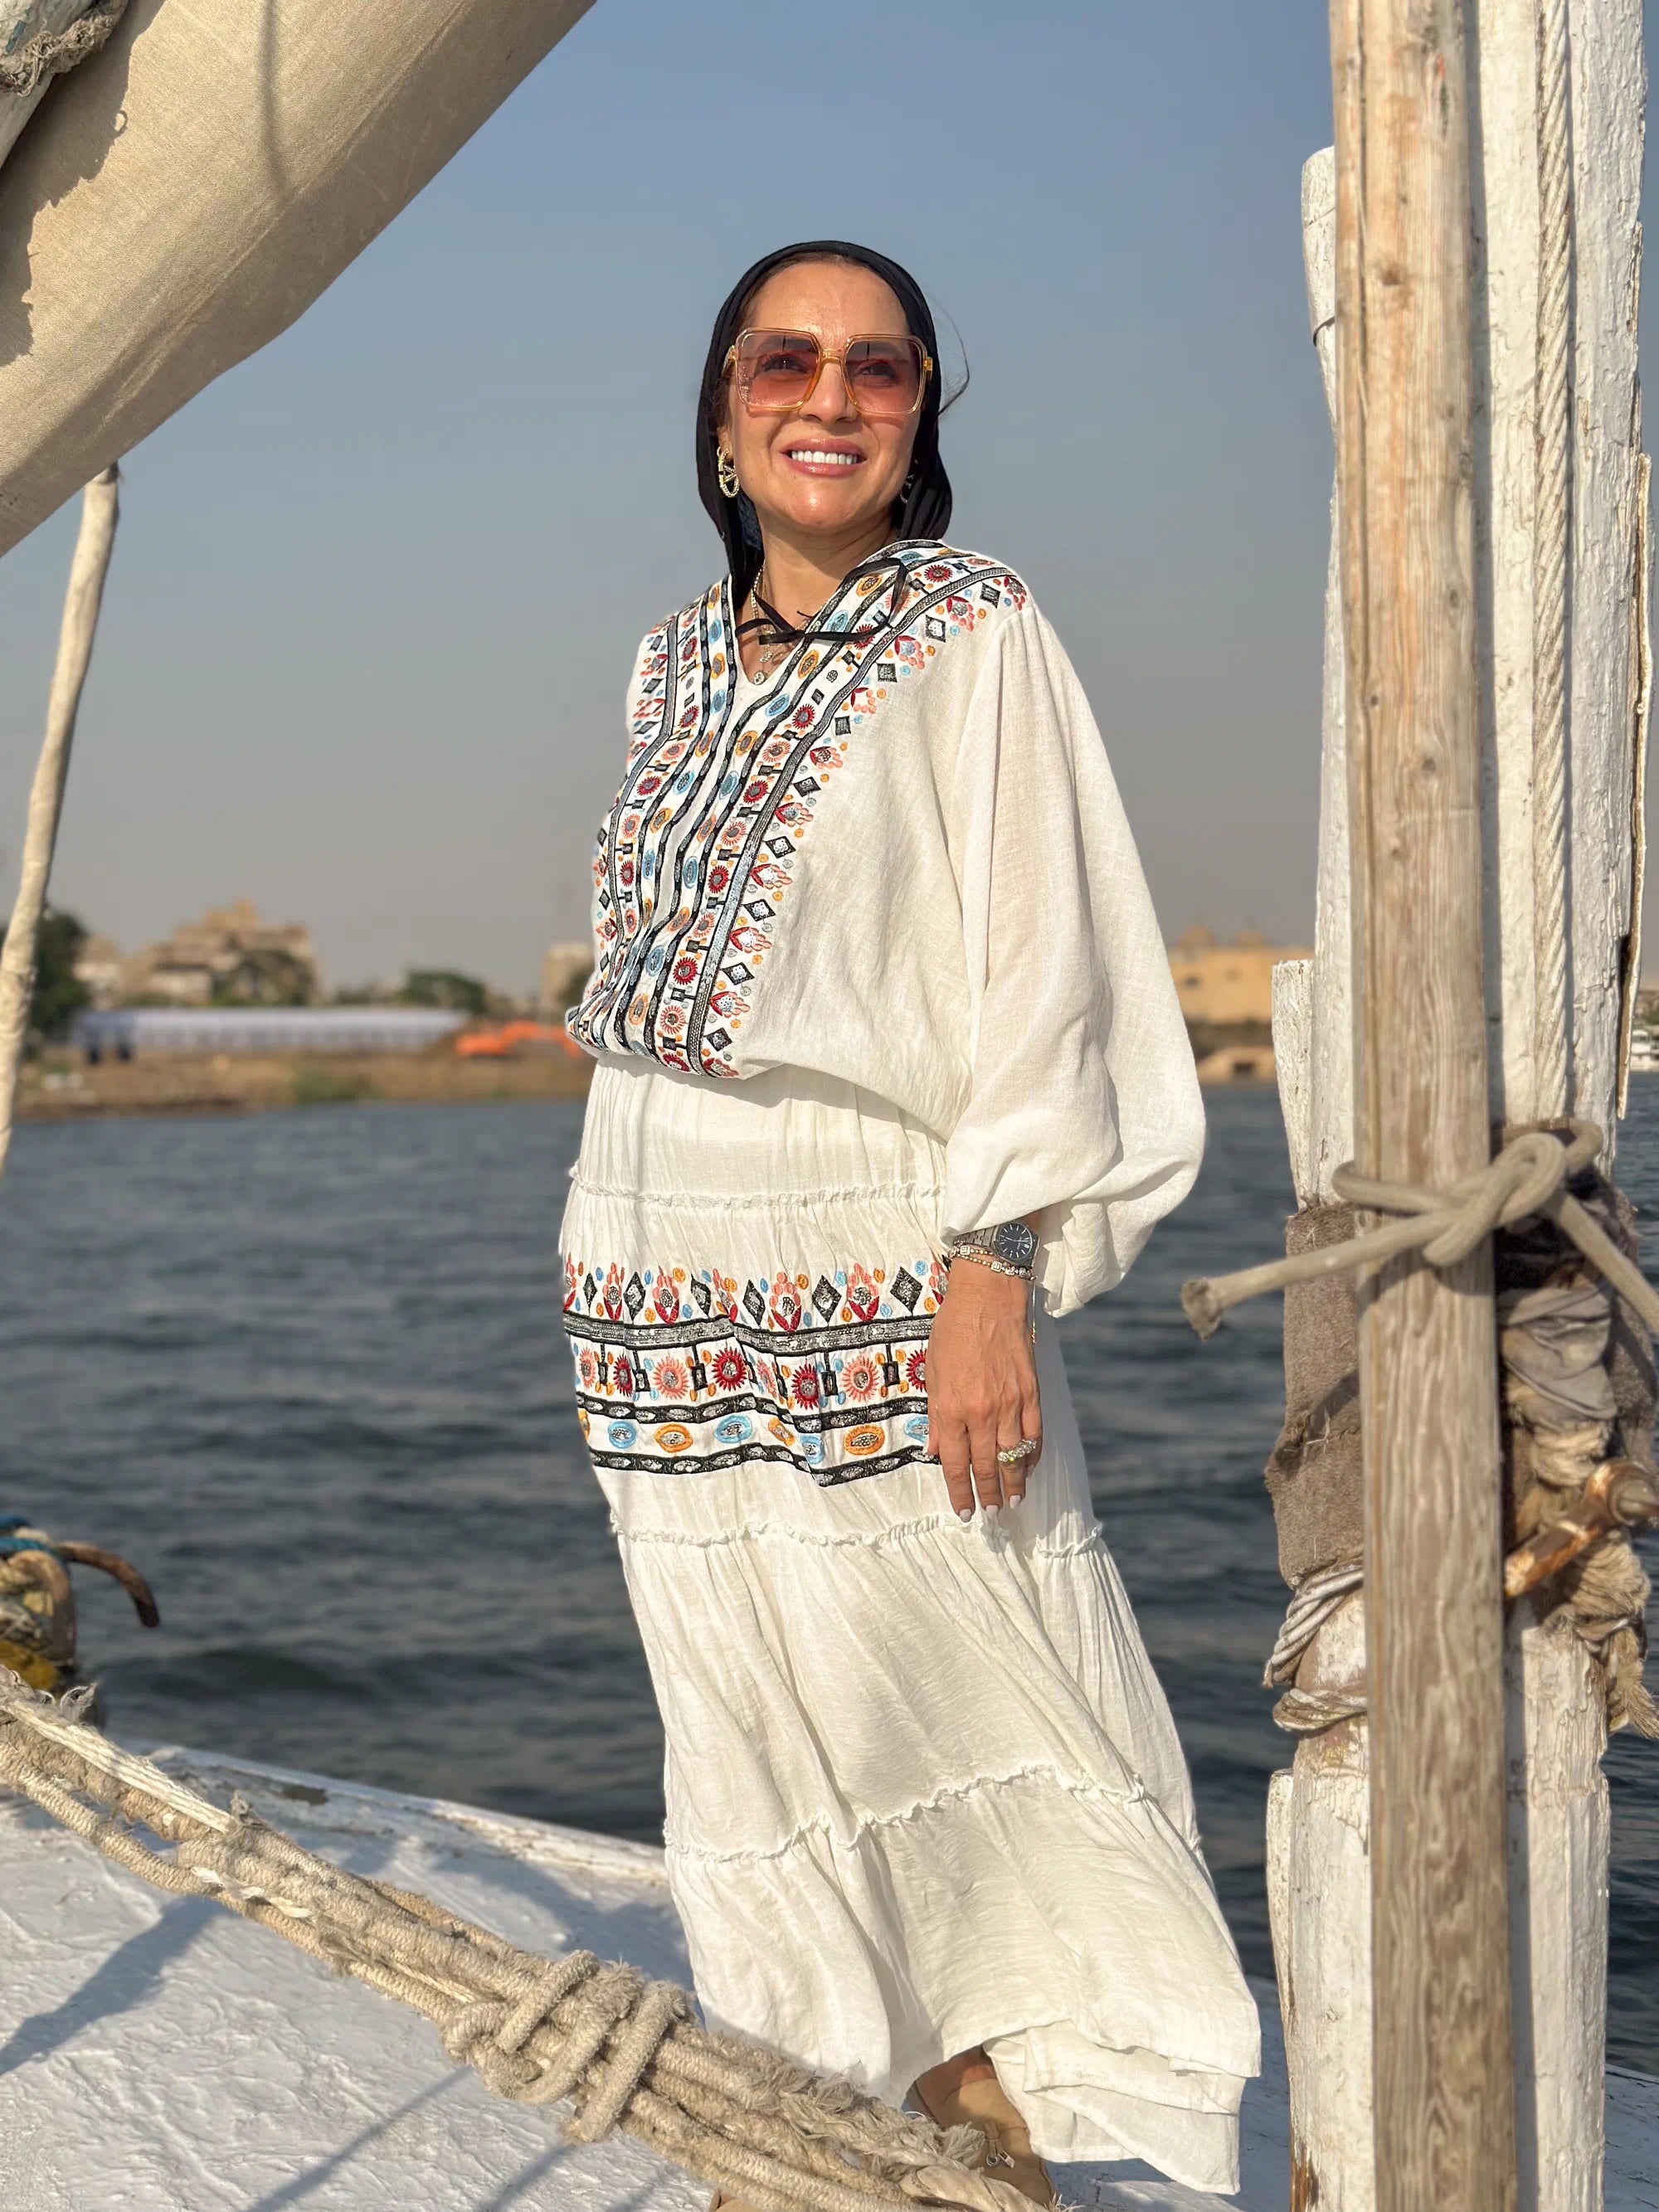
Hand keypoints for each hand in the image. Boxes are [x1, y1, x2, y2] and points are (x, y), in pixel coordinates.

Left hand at [925, 1258, 1041, 1516]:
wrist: (988, 1298)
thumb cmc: (953, 1330)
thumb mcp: (932, 1371)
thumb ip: (934, 1414)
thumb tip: (933, 1449)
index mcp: (951, 1409)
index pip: (955, 1463)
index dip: (960, 1491)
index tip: (965, 1511)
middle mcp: (982, 1412)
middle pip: (987, 1465)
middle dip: (988, 1495)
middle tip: (990, 1514)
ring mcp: (1011, 1403)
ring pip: (1014, 1456)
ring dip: (1014, 1483)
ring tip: (1012, 1502)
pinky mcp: (1032, 1392)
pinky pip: (1035, 1433)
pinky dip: (1033, 1454)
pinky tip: (1029, 1467)